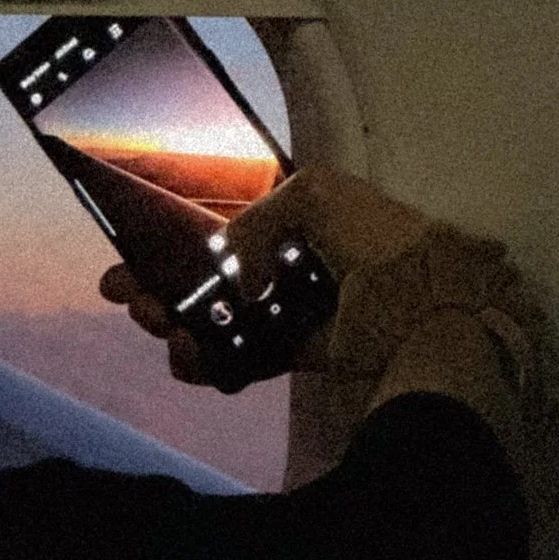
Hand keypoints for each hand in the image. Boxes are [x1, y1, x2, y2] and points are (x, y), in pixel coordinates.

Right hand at [97, 165, 437, 388]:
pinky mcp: (304, 353)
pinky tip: (186, 358)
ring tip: (159, 327)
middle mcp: (295, 261)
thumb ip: (256, 220)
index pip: (225, 227)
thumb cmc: (374, 239)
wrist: (427, 307)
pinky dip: (213, 362)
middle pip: (214, 276)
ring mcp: (297, 310)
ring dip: (181, 324)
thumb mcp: (313, 197)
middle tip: (131, 300)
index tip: (134, 259)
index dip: (177, 242)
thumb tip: (229, 267)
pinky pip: (248, 357)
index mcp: (301, 216)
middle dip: (165, 286)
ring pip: (223, 319)